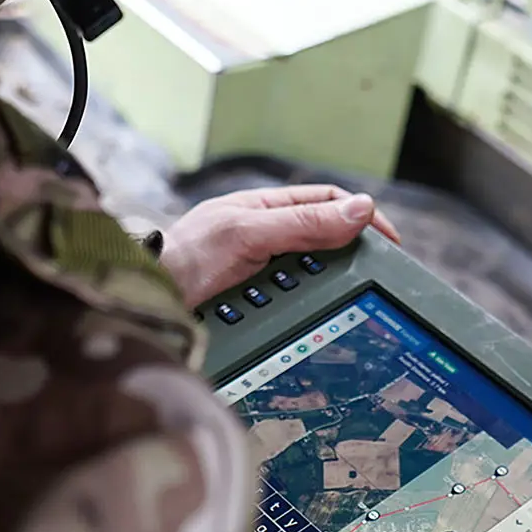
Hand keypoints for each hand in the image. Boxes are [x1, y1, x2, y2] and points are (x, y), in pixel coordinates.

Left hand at [158, 185, 400, 305]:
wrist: (144, 299)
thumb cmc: (185, 257)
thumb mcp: (249, 233)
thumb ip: (302, 223)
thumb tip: (359, 211)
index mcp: (266, 208)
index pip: (328, 203)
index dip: (360, 218)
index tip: (387, 243)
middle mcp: (265, 236)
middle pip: (324, 244)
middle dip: (343, 263)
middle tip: (365, 285)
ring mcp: (258, 270)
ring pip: (309, 281)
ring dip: (318, 295)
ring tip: (324, 309)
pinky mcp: (251, 303)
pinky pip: (289, 309)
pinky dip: (298, 316)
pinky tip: (300, 327)